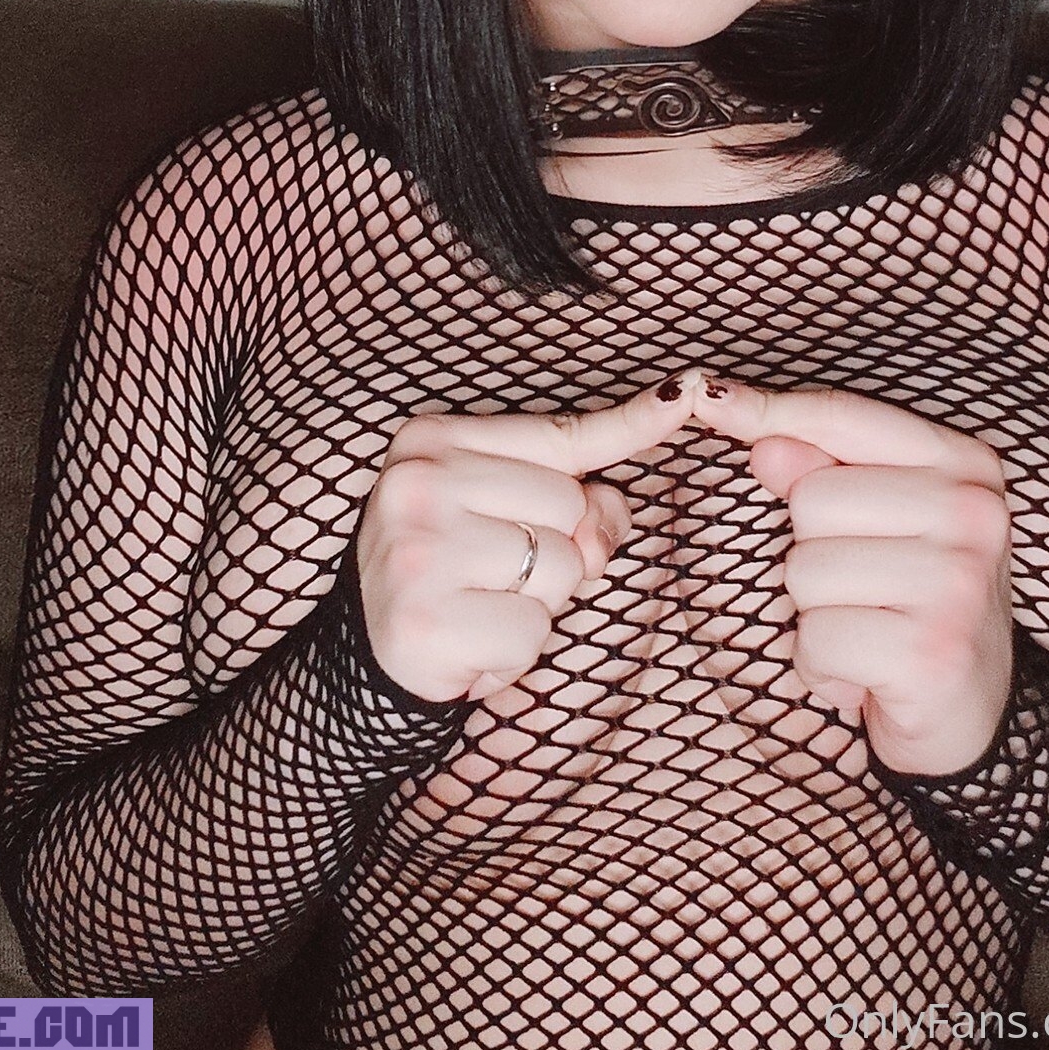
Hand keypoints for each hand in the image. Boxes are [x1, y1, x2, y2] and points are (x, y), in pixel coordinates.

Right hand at [357, 368, 705, 703]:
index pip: (557, 435)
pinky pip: (533, 633)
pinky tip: (470, 645)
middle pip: (571, 508)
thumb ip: (566, 493)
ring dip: (537, 606)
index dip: (628, 424)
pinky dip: (514, 655)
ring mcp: (420, 550)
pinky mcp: (427, 620)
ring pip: (562, 570)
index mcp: (433, 440)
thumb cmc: (447, 569)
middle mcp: (420, 483)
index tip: (681, 394)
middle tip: (496, 574)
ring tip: (481, 606)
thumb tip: (609, 512)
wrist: (367, 653)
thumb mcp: (497, 507)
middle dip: (557, 552)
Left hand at [698, 376, 1013, 775]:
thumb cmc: (913, 605)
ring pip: (805, 571)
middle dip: (813, 552)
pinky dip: (821, 666)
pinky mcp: (931, 652)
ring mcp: (958, 582)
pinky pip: (815, 638)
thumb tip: (761, 440)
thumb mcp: (877, 523)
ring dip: (815, 615)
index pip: (843, 415)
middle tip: (867, 591)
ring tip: (868, 631)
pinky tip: (866, 675)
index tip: (713, 399)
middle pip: (811, 499)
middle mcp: (974, 512)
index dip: (771, 411)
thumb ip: (820, 469)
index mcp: (965, 464)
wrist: (970, 718)